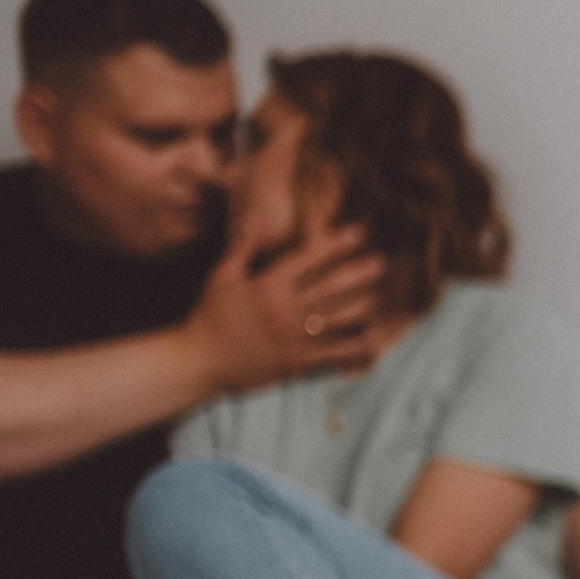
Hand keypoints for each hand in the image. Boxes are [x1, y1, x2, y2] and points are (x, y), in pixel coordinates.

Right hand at [184, 206, 383, 392]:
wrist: (198, 361)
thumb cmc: (208, 316)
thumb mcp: (222, 277)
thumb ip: (243, 247)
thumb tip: (254, 216)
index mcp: (268, 285)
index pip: (308, 259)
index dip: (334, 244)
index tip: (357, 233)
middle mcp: (285, 309)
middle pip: (330, 287)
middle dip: (358, 273)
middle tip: (381, 263)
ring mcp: (292, 337)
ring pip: (337, 318)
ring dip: (361, 306)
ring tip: (378, 296)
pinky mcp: (295, 362)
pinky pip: (331, 354)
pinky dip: (354, 348)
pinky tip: (372, 341)